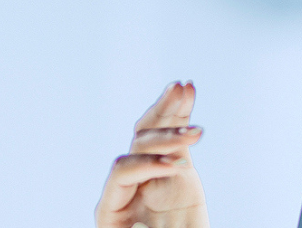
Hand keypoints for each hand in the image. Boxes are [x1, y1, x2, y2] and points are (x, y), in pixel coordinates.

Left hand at [96, 81, 207, 227]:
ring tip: (185, 88)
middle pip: (135, 145)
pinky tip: (188, 89)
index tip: (176, 169)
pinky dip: (181, 113)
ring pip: (152, 132)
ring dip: (170, 111)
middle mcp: (127, 185)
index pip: (121, 171)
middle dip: (162, 136)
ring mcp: (150, 175)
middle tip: (191, 136)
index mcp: (110, 209)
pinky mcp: (175, 172)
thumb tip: (139, 224)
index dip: (145, 165)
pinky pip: (174, 138)